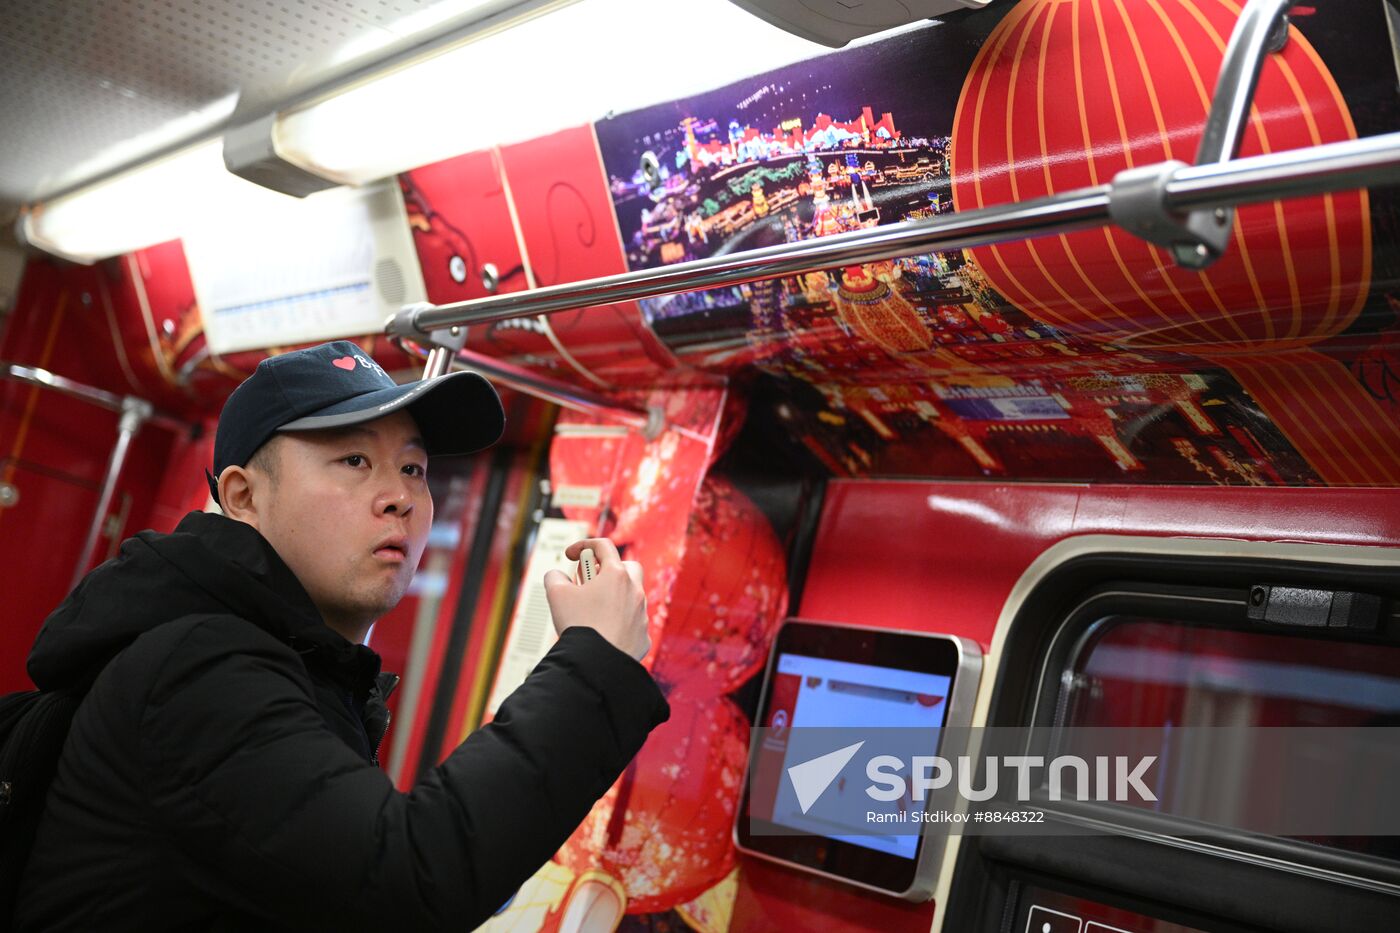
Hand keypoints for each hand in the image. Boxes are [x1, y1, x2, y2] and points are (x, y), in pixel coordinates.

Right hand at [542, 538, 649, 660]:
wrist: (596, 663)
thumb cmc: (579, 626)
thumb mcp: (556, 594)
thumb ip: (554, 577)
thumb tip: (556, 576)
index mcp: (616, 575)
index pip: (603, 546)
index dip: (584, 545)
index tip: (570, 555)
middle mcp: (634, 591)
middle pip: (627, 567)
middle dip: (609, 569)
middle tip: (590, 580)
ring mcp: (641, 614)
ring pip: (631, 597)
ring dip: (614, 598)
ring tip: (592, 609)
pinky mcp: (642, 636)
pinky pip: (632, 623)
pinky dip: (619, 623)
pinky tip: (603, 631)